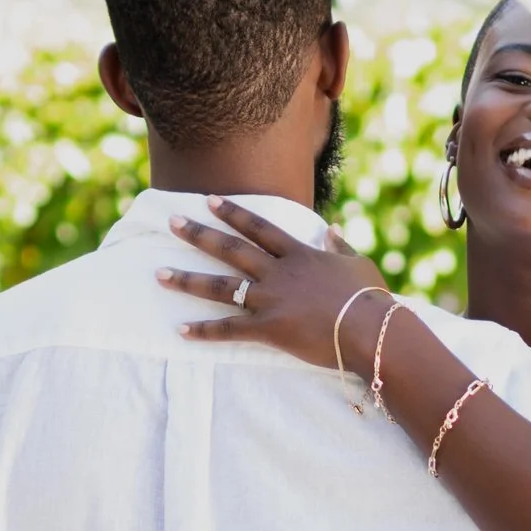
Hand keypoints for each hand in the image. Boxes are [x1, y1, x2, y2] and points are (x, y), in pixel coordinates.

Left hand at [157, 200, 389, 370]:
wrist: (372, 330)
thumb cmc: (371, 298)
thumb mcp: (358, 264)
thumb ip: (340, 246)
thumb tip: (331, 230)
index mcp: (299, 253)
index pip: (259, 227)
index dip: (233, 213)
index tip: (209, 200)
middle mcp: (278, 272)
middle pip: (231, 249)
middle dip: (198, 234)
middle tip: (171, 222)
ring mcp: (270, 299)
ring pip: (221, 286)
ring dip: (188, 280)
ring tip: (159, 275)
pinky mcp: (269, 329)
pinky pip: (230, 330)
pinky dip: (205, 331)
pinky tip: (181, 330)